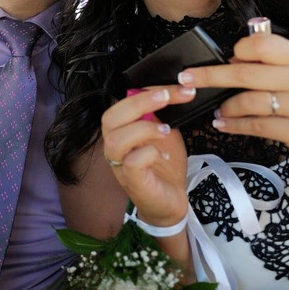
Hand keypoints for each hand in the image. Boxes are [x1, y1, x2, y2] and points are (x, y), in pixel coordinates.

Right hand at [100, 86, 195, 227]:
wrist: (170, 201)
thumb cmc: (164, 165)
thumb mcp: (164, 132)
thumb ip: (160, 114)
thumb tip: (170, 89)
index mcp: (120, 130)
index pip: (123, 102)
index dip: (148, 90)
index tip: (177, 87)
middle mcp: (114, 146)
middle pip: (110, 117)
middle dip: (140, 102)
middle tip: (168, 97)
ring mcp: (119, 164)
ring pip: (116, 139)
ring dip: (144, 128)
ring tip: (165, 130)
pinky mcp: (131, 181)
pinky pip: (131, 162)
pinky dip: (150, 153)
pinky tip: (165, 154)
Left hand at [178, 32, 288, 158]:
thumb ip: (267, 59)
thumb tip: (229, 59)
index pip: (264, 45)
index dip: (242, 49)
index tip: (228, 56)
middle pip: (246, 75)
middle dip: (211, 76)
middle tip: (187, 78)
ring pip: (249, 102)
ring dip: (225, 106)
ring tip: (217, 109)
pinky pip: (256, 126)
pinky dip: (234, 125)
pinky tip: (222, 123)